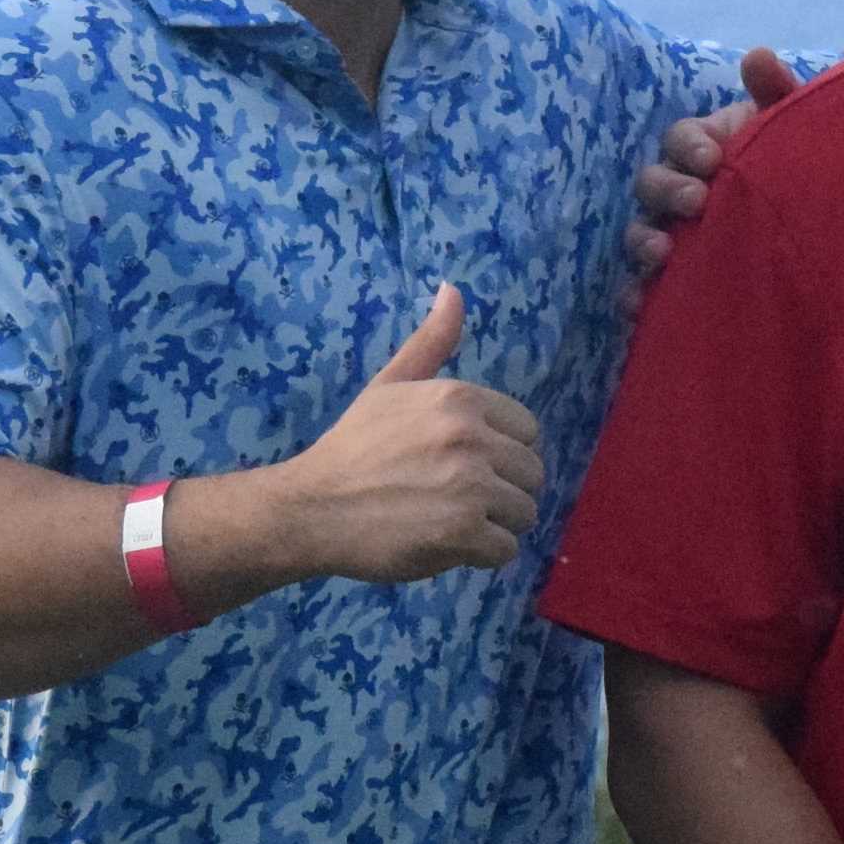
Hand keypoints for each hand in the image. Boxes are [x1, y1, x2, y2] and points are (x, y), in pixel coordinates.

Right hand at [251, 288, 544, 583]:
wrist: (311, 508)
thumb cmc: (353, 448)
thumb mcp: (390, 386)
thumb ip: (430, 342)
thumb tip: (453, 288)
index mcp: (459, 398)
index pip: (528, 431)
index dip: (501, 454)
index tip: (460, 465)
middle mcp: (470, 436)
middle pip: (532, 474)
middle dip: (502, 492)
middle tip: (453, 498)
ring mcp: (468, 485)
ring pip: (525, 513)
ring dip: (494, 526)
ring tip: (449, 521)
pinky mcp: (462, 531)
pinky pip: (506, 550)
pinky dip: (482, 556)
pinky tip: (445, 544)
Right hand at [620, 50, 802, 290]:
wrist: (826, 228)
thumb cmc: (803, 167)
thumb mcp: (797, 129)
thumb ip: (778, 93)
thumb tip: (757, 55)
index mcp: (705, 147)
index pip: (681, 138)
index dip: (689, 147)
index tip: (713, 159)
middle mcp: (682, 189)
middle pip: (652, 184)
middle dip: (667, 191)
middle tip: (696, 203)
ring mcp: (675, 234)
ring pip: (640, 233)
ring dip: (643, 242)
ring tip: (663, 256)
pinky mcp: (676, 279)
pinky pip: (643, 287)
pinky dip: (635, 296)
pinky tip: (640, 307)